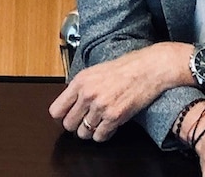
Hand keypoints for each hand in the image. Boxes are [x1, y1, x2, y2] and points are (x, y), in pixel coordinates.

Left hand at [48, 42, 192, 141]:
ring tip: (99, 122)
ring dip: (91, 131)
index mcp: (80, 81)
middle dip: (76, 125)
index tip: (68, 116)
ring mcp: (100, 107)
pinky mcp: (114, 117)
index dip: (62, 116)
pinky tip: (109, 125)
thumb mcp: (95, 71)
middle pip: (68, 125)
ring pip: (83, 133)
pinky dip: (104, 134)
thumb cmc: (125, 67)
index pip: (56, 110)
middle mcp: (87, 94)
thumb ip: (81, 87)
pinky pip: (100, 136)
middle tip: (86, 121)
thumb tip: (70, 103)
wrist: (147, 69)